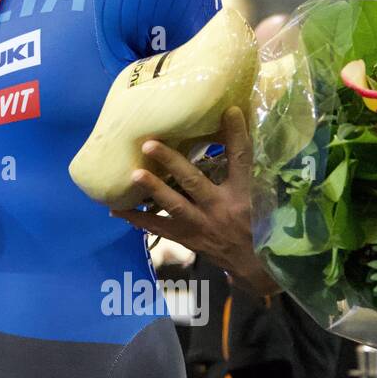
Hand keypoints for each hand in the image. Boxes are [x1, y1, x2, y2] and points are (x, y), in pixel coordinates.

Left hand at [110, 106, 279, 296]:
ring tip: (134, 174)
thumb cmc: (259, 225)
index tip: (230, 111)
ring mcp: (201, 225)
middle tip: (149, 144)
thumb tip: (236, 133)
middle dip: (171, 162)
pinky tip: (115, 209)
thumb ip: (247, 171)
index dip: (237, 135)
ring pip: (174, 205)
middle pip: (193, 181)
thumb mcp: (261, 197)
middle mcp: (220, 208)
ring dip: (153, 189)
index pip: (241, 159)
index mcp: (244, 194)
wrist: (255, 266)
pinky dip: (136, 218)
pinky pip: (157, 228)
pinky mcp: (186, 238)